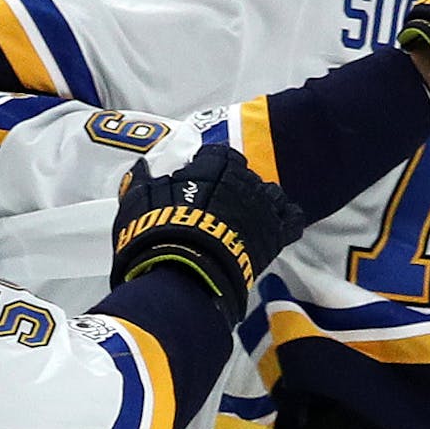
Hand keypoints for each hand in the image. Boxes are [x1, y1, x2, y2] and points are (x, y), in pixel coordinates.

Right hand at [110, 144, 304, 326]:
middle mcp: (243, 179)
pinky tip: (275, 226)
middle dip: (233, 186)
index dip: (208, 167)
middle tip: (216, 206)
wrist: (185, 274)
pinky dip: (285, 221)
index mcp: (213, 165)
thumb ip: (142, 181)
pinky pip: (292, 220)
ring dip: (259, 201)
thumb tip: (141, 168)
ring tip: (244, 217)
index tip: (197, 181)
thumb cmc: (158, 234)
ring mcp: (262, 207)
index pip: (218, 154)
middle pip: (245, 174)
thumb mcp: (137, 202)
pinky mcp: (275, 235)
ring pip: (270, 193)